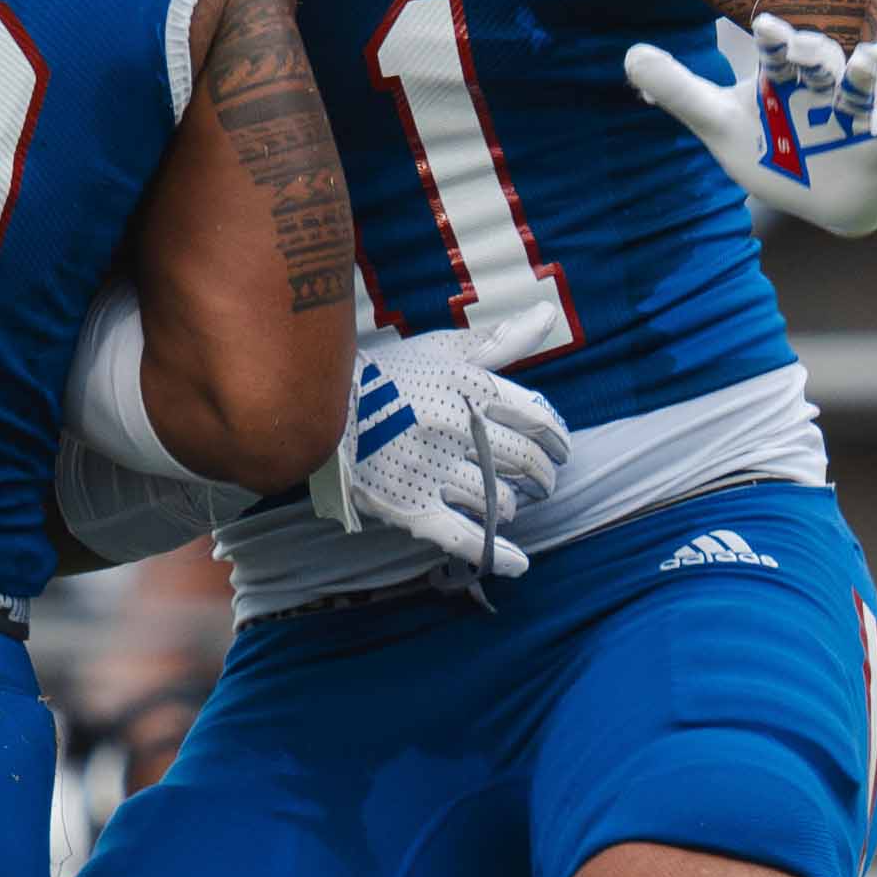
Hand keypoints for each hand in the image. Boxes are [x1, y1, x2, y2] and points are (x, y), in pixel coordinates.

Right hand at [303, 304, 576, 579]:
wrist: (317, 407)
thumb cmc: (389, 375)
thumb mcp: (443, 348)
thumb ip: (500, 339)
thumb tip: (549, 314)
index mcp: (469, 388)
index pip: (537, 418)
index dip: (557, 438)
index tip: (560, 448)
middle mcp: (457, 429)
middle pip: (525, 462)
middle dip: (543, 476)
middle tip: (543, 481)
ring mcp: (433, 470)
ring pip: (499, 499)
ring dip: (513, 505)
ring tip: (510, 503)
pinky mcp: (411, 506)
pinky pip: (465, 537)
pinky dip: (498, 553)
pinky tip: (518, 563)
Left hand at [630, 18, 876, 238]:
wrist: (826, 197)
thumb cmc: (769, 148)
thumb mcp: (719, 122)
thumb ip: (678, 91)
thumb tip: (629, 55)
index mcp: (780, 80)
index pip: (773, 54)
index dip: (771, 40)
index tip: (762, 23)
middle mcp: (819, 90)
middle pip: (818, 63)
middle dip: (810, 54)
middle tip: (800, 46)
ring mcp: (853, 117)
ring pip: (859, 90)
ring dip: (864, 75)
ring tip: (870, 59)